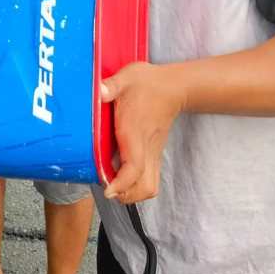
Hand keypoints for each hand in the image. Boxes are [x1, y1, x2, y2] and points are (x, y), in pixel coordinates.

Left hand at [100, 62, 186, 204]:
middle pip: (144, 187)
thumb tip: (100, 90)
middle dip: (125, 195)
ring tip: (113, 187)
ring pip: (149, 187)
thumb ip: (111, 85)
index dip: (121, 183)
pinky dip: (136, 186)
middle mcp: (146, 148)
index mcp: (135, 132)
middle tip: (106, 188)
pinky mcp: (155, 154)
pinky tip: (121, 179)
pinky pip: (150, 180)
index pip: (134, 167)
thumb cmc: (148, 83)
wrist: (174, 87)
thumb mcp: (127, 78)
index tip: (108, 189)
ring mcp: (153, 153)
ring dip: (132, 194)